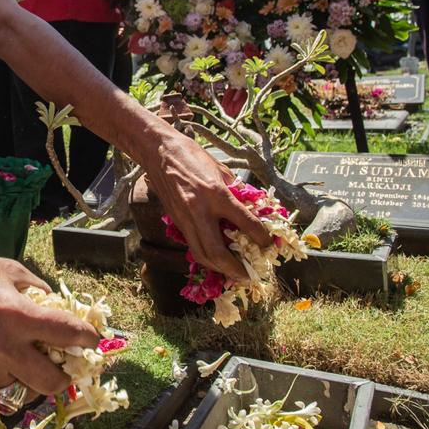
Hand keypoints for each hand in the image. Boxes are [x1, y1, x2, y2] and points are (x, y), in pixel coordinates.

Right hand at [0, 249, 99, 394]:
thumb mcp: (12, 271)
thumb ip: (38, 291)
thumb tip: (57, 306)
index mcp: (18, 314)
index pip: (66, 334)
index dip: (87, 338)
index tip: (93, 339)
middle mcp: (3, 344)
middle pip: (50, 382)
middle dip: (64, 378)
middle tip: (66, 367)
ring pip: (21, 383)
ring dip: (29, 373)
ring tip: (24, 353)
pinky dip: (4, 367)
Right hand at [146, 128, 269, 281]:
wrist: (160, 152)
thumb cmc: (193, 156)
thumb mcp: (221, 170)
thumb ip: (235, 192)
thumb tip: (251, 210)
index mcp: (216, 194)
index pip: (244, 222)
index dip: (260, 237)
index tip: (268, 244)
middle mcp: (200, 210)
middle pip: (217, 252)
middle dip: (234, 269)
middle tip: (247, 276)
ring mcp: (184, 218)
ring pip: (200, 254)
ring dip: (218, 268)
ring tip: (232, 273)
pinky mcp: (176, 220)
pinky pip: (192, 244)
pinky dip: (206, 256)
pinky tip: (216, 258)